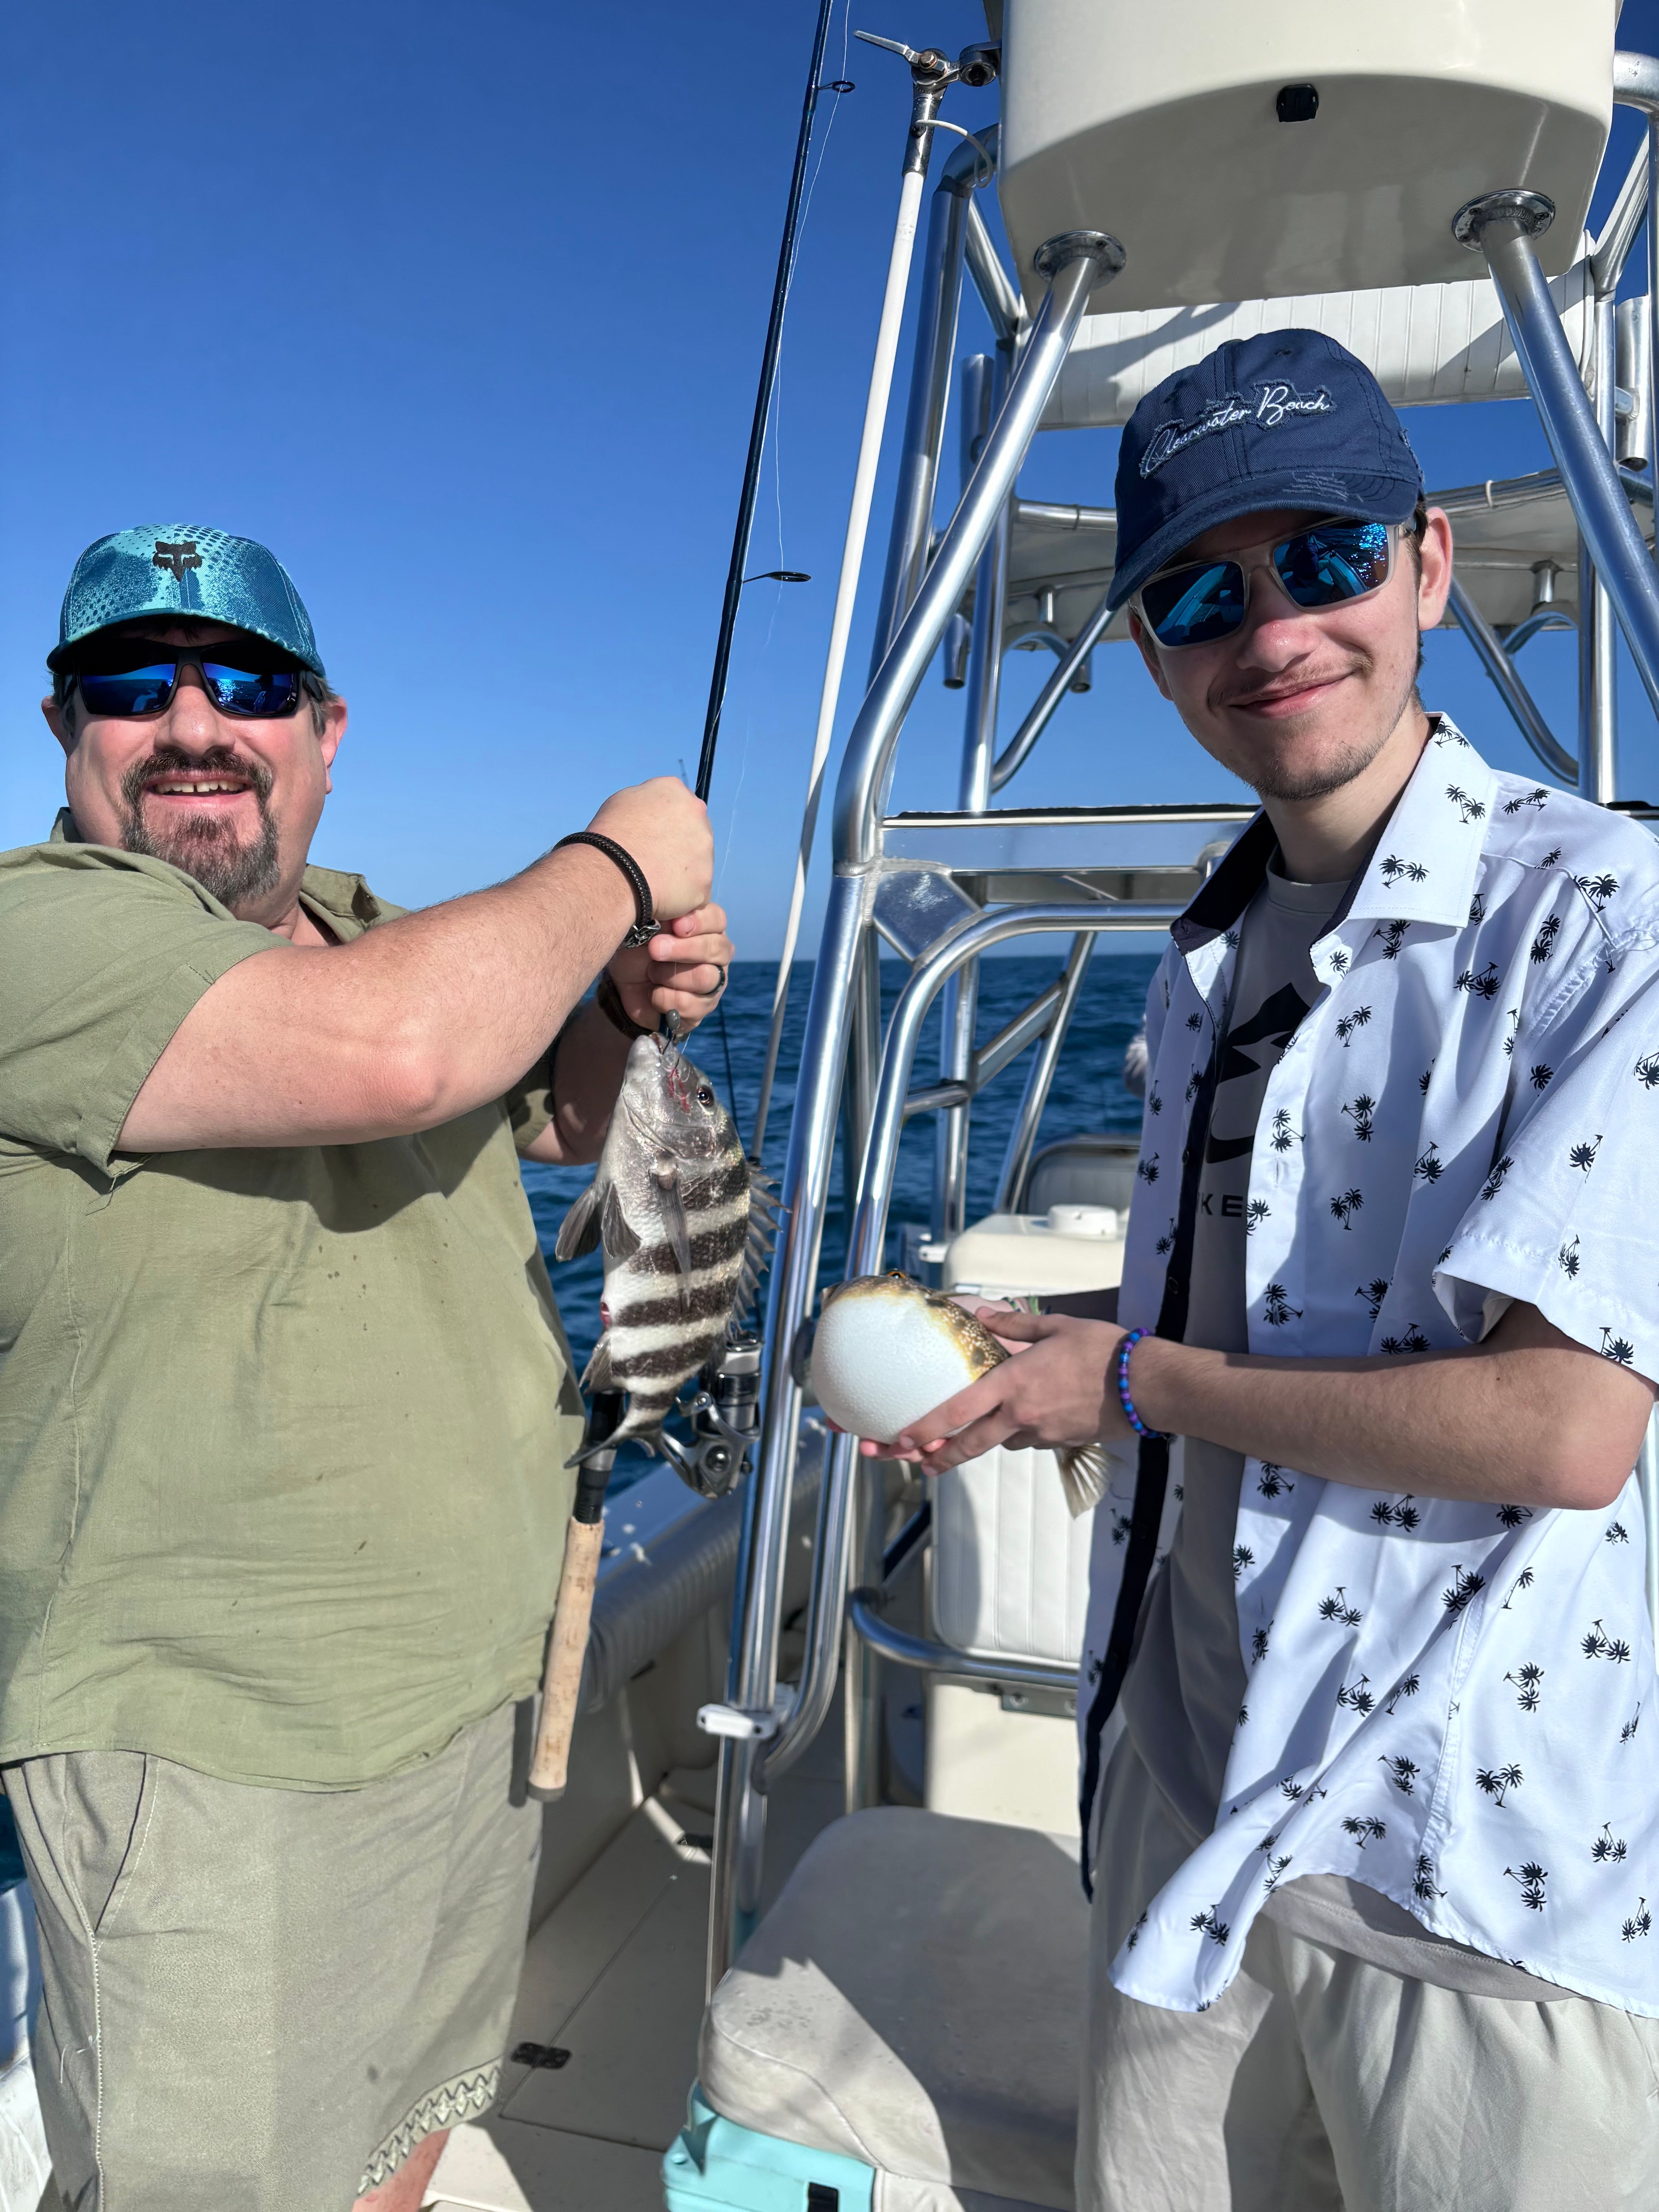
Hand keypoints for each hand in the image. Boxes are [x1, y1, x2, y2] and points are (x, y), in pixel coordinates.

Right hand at [587, 777, 713, 920]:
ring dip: (682, 872)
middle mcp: (699, 816)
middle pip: (694, 833)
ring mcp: (706, 851)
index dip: (666, 824)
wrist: (613, 873)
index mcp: (675, 792)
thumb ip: (647, 802)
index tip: (654, 837)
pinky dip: (681, 896)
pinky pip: (695, 892)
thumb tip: (653, 813)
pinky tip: (661, 895)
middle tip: (655, 861)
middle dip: (679, 847)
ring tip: (655, 880)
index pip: (679, 806)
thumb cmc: (611, 836)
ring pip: (698, 864)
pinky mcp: (705, 883)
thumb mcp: (623, 801)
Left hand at [608, 904, 731, 1032]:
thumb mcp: (644, 923)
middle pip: (717, 949)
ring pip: (707, 977)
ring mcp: (713, 982)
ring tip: (651, 973)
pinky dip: (668, 999)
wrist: (623, 983)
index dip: (699, 922)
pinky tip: (653, 993)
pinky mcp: (702, 1008)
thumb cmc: (637, 945)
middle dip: (683, 949)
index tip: (675, 924)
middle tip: (654, 949)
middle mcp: (715, 953)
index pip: (717, 919)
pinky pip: (695, 1005)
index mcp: (705, 927)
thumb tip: (675, 912)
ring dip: (673, 975)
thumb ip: (664, 911)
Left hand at [857, 1309, 1131, 1472]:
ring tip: (987, 1426)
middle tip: (920, 1464)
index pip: (959, 1411)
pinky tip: (1034, 1416)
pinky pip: (1032, 1440)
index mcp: (1013, 1384)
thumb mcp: (1056, 1327)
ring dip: (991, 1437)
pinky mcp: (1062, 1442)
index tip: (904, 1438)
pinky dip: (1024, 1432)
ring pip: (1004, 1441)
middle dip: (942, 1457)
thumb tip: (987, 1318)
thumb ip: (1016, 1327)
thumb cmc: (1103, 1350)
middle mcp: (1021, 1415)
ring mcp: (1042, 1433)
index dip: (927, 1428)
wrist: (1146, 1384)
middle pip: (971, 1444)